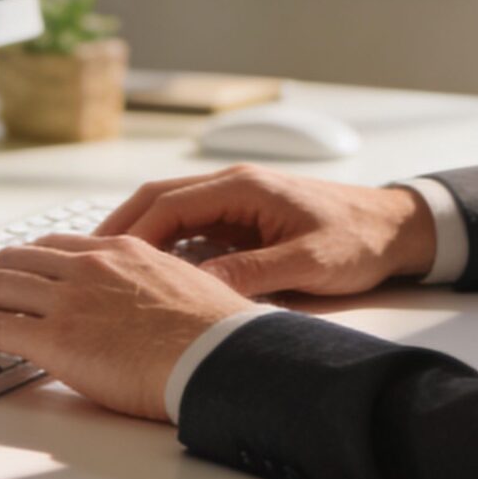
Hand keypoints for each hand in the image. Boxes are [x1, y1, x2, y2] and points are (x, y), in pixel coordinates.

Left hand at [0, 233, 254, 420]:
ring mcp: (71, 299)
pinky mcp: (58, 339)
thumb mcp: (184, 290)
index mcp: (123, 251)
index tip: (11, 275)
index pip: (56, 245)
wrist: (220, 356)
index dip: (25, 260)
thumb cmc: (216, 336)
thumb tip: (150, 311)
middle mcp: (91, 266)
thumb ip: (153, 289)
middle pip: (16, 258)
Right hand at [93, 165, 436, 297]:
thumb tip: (198, 291)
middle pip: (158, 202)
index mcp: (243, 187)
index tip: (104, 263)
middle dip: (119, 231)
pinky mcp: (242, 221)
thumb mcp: (307, 263)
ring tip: (105, 273)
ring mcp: (236, 202)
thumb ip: (253, 275)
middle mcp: (233, 187)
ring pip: (171, 215)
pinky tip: (150, 278)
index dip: (131, 234)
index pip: (169, 203)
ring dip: (138, 240)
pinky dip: (165, 249)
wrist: (395, 228)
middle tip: (82, 263)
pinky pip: (192, 230)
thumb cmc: (358, 240)